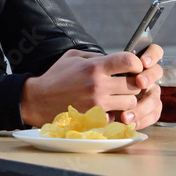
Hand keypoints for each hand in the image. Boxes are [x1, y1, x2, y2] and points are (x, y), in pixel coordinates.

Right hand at [19, 44, 163, 126]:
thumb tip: (115, 59)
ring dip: (126, 100)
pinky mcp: (95, 119)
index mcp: (94, 67)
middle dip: (133, 83)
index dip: (136, 63)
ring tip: (115, 97)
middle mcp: (98, 85)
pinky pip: (117, 117)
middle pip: (135, 84)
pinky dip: (114, 113)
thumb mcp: (73, 56)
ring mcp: (97, 104)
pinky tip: (106, 108)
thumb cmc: (56, 77)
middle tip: (125, 84)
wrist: (38, 100)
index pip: (129, 61)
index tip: (133, 67)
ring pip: (130, 103)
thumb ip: (96, 56)